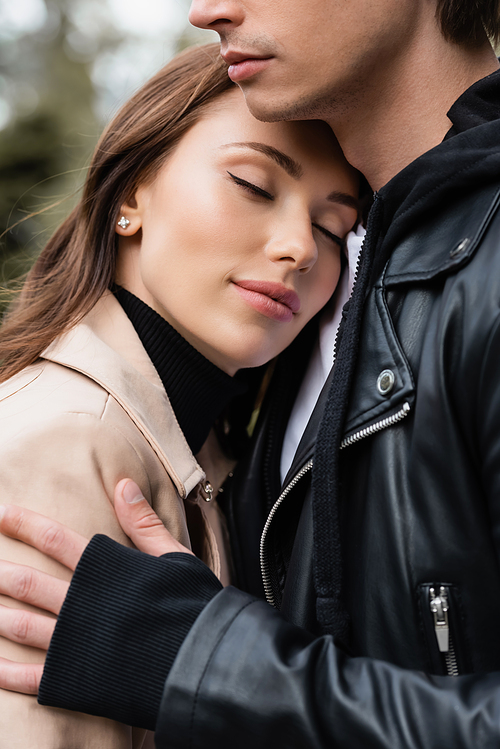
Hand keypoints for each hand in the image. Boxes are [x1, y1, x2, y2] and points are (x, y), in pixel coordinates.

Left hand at [0, 479, 190, 693]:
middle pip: (29, 583)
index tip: (1, 515)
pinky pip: (32, 676)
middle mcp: (83, 604)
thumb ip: (144, 523)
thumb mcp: (175, 558)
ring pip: (23, 626)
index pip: (56, 540)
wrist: (204, 664)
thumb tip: (122, 483)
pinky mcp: (76, 679)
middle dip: (0, 572)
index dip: (26, 525)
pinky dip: (6, 672)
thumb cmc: (193, 607)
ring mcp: (75, 643)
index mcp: (106, 571)